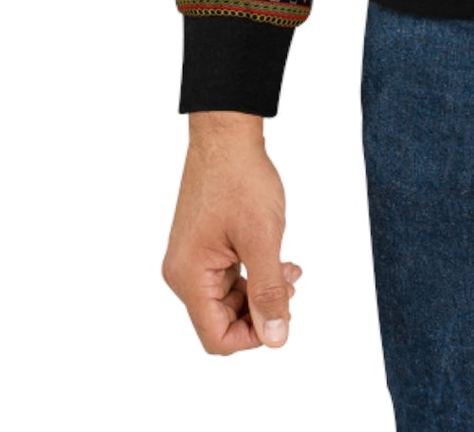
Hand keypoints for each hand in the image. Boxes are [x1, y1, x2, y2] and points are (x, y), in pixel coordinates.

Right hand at [162, 111, 304, 353]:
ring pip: (227, 299)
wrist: (227, 136)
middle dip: (260, 310)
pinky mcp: (202, 246)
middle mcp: (183, 272)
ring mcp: (191, 258)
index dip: (252, 337)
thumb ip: (269, 291)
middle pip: (221, 320)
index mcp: (189, 276)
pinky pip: (227, 277)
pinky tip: (279, 261)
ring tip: (290, 272)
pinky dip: (253, 274)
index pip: (216, 336)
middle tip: (290, 287)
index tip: (282, 315)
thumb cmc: (240, 179)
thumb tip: (276, 338)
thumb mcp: (263, 238)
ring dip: (261, 291)